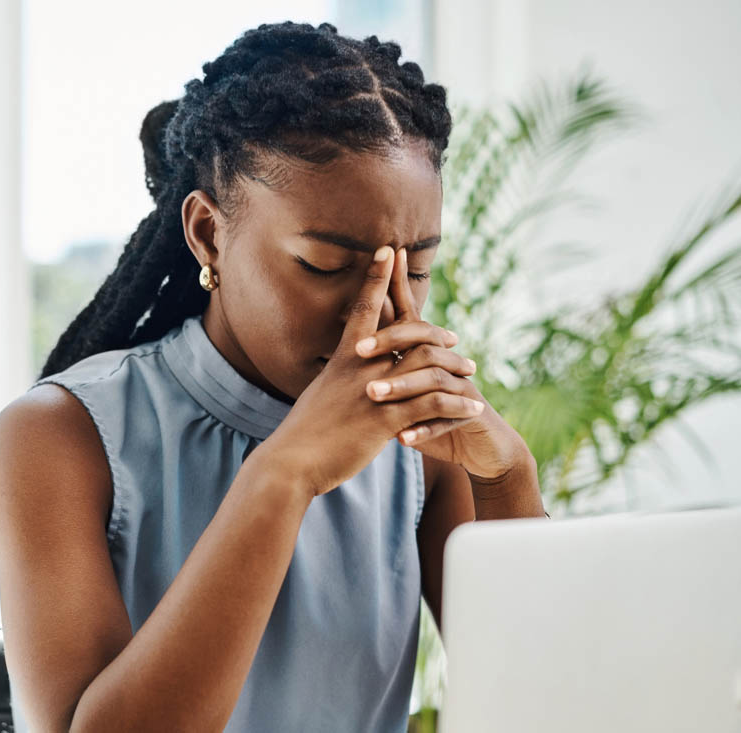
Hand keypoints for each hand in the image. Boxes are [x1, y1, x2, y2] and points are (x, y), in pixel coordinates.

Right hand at [259, 246, 482, 497]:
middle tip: (454, 336)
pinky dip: (457, 404)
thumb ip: (338, 382)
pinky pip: (433, 405)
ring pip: (428, 366)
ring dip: (456, 367)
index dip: (376, 276)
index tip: (389, 249)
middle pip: (409, 332)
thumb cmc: (302, 434)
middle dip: (436, 329)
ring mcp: (374, 392)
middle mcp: (360, 367)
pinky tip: (473, 407)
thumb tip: (343, 378)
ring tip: (472, 372)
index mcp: (343, 358)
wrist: (290, 462)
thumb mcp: (319, 396)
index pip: (364, 307)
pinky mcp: (386, 420)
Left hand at [359, 248, 528, 477]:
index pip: (409, 316)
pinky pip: (448, 419)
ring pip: (432, 379)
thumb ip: (385, 365)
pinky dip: (424, 429)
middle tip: (359, 349)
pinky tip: (402, 438)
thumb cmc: (431, 414)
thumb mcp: (405, 390)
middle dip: (390, 341)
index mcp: (425, 353)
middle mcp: (445, 363)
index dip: (396, 287)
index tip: (381, 262)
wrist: (479, 445)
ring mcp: (461, 387)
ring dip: (402, 386)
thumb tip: (351, 339)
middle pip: (421, 340)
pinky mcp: (471, 414)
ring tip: (373, 394)